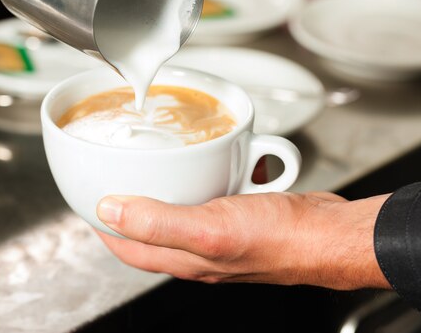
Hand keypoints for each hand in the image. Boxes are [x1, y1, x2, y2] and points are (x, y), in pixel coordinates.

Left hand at [96, 191, 392, 290]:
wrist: (329, 235)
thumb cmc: (280, 240)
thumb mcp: (208, 229)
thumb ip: (157, 222)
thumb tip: (108, 211)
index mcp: (184, 258)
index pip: (128, 245)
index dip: (104, 226)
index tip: (90, 202)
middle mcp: (199, 250)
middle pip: (149, 229)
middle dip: (128, 207)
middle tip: (117, 178)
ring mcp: (220, 233)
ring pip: (179, 212)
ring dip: (162, 191)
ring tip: (152, 167)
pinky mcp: (241, 216)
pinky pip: (208, 196)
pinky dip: (199, 180)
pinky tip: (205, 162)